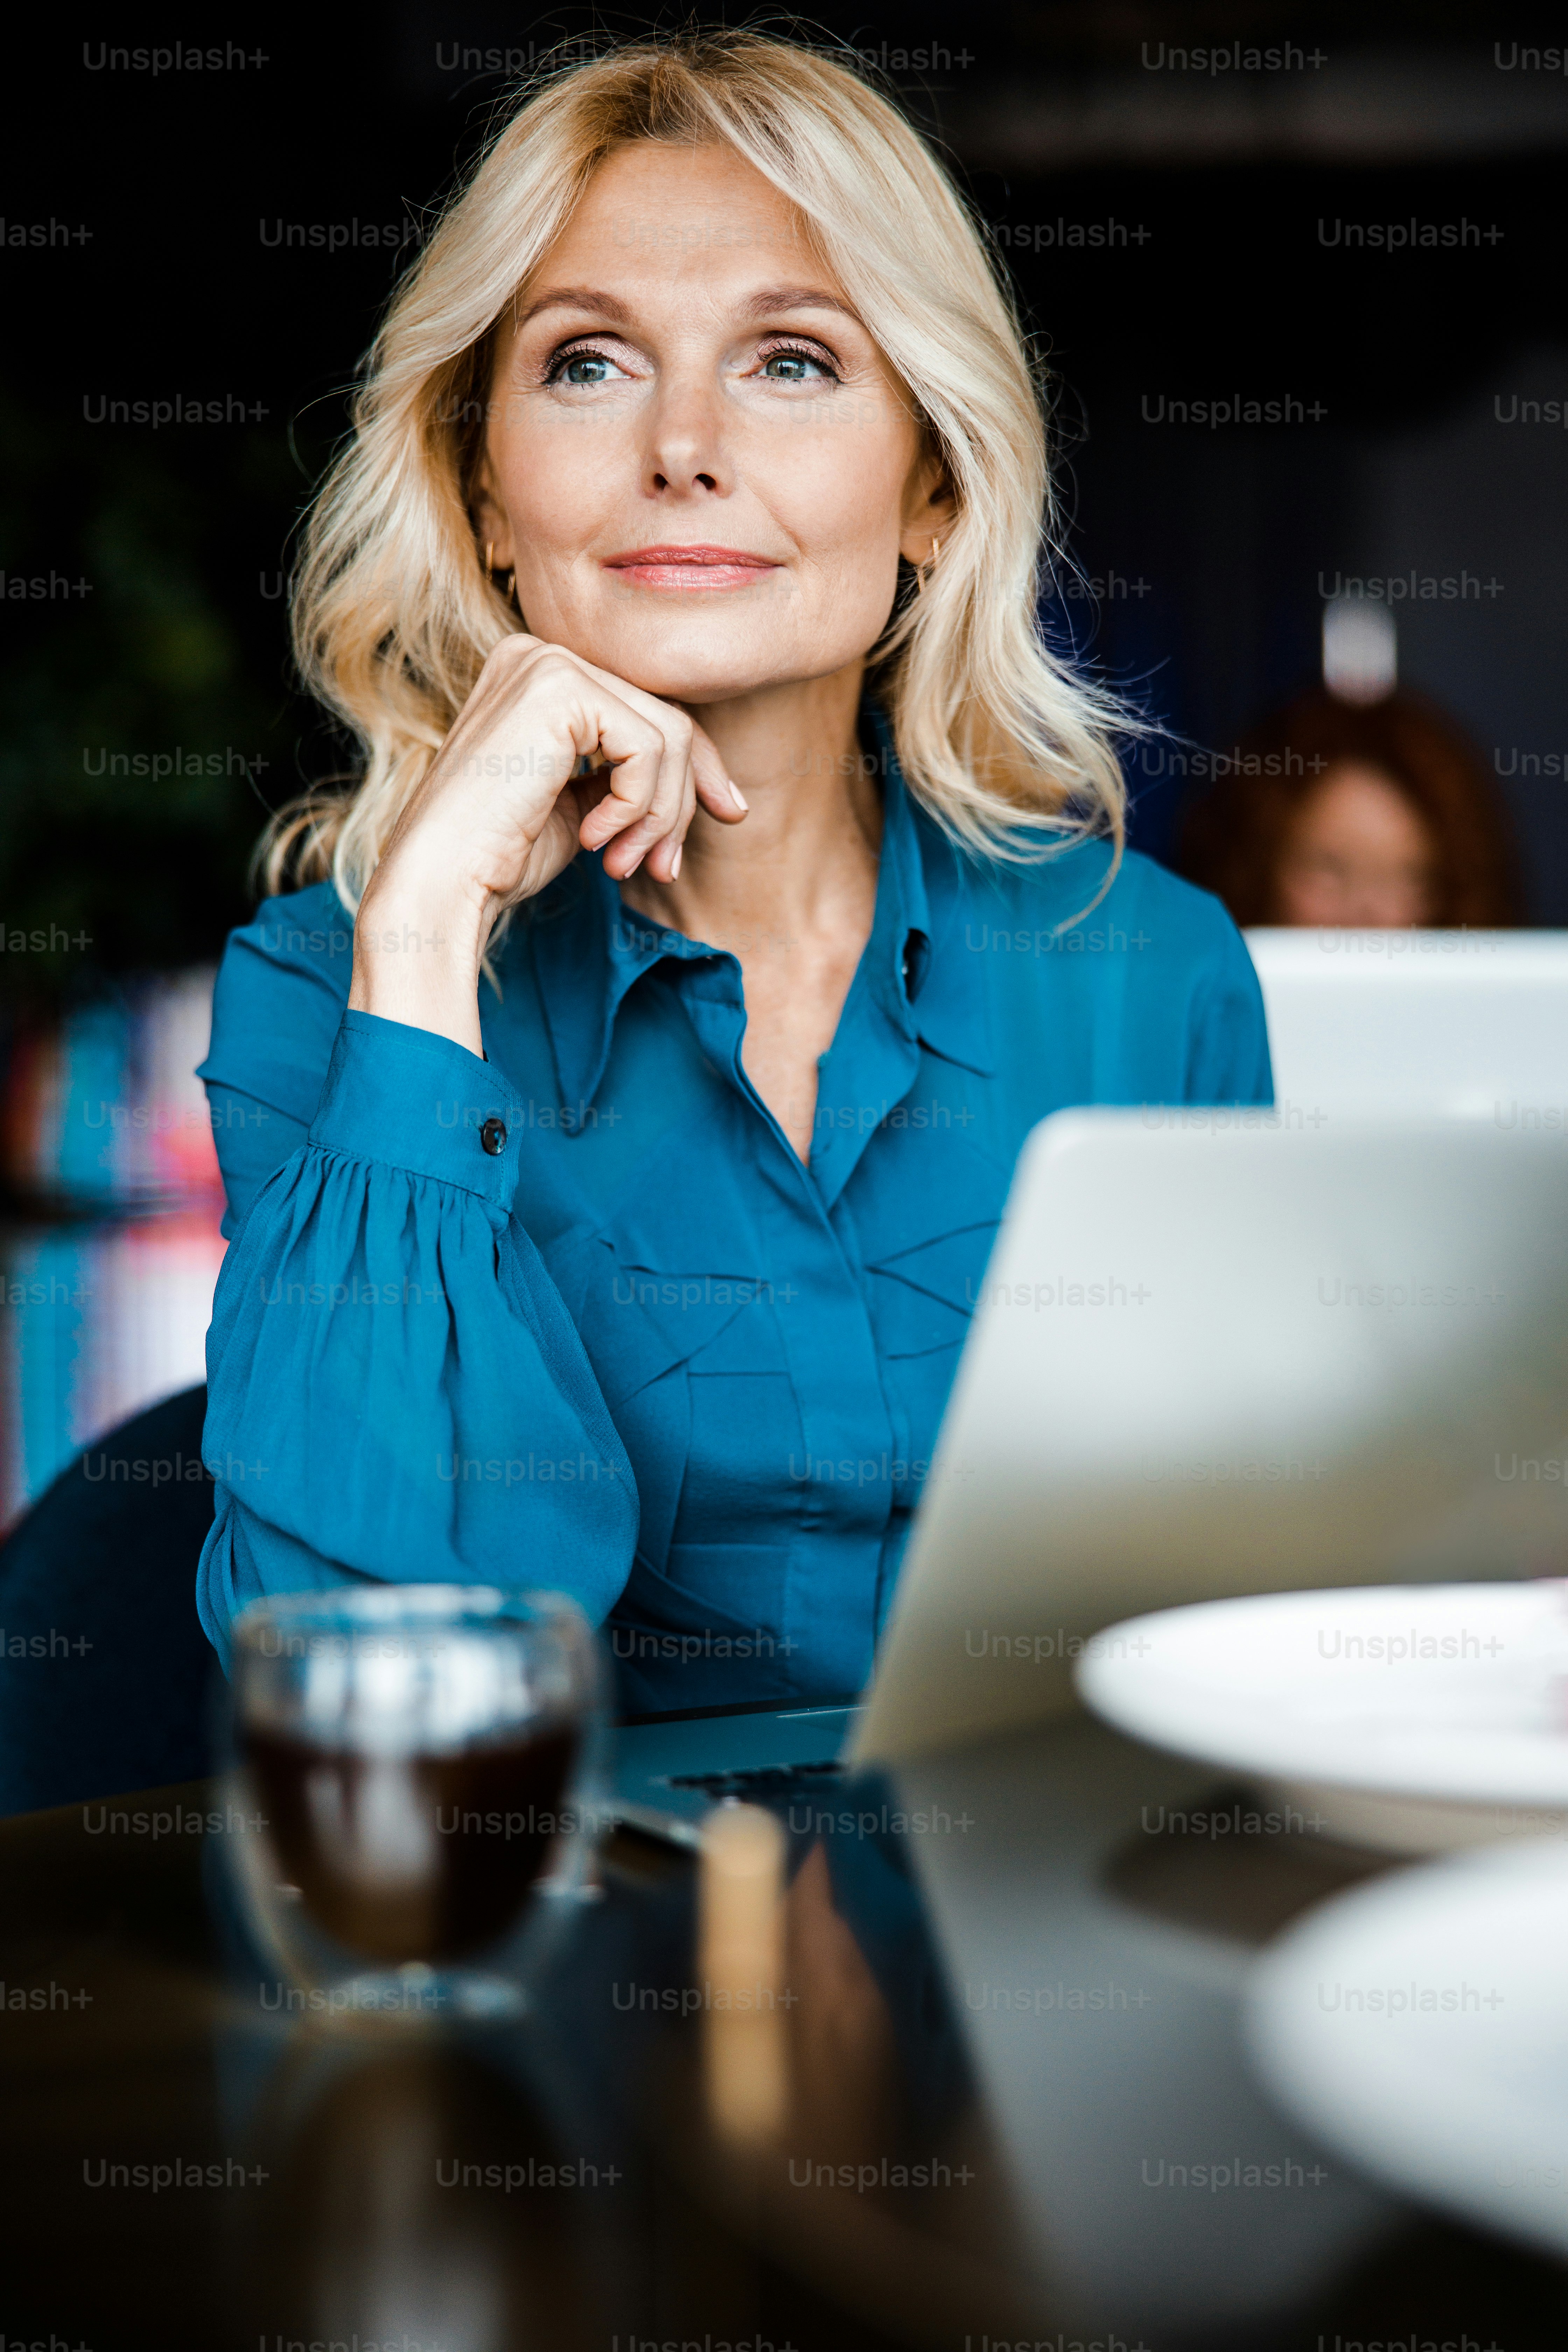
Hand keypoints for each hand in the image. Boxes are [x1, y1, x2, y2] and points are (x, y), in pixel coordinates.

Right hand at [348, 635, 745, 1048]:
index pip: (650, 709)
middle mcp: (541, 653)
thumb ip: (633, 775)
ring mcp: (547, 664)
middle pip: (667, 719)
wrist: (441, 879)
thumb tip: (719, 789)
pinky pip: (648, 747)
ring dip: (661, 814)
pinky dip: (638, 806)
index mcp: (541, 674)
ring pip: (668, 734)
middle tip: (660, 866)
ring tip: (624, 863)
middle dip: (680, 802)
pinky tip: (594, 839)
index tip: (728, 814)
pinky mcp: (558, 691)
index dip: (696, 767)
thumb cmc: (501, 853)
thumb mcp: (584, 803)